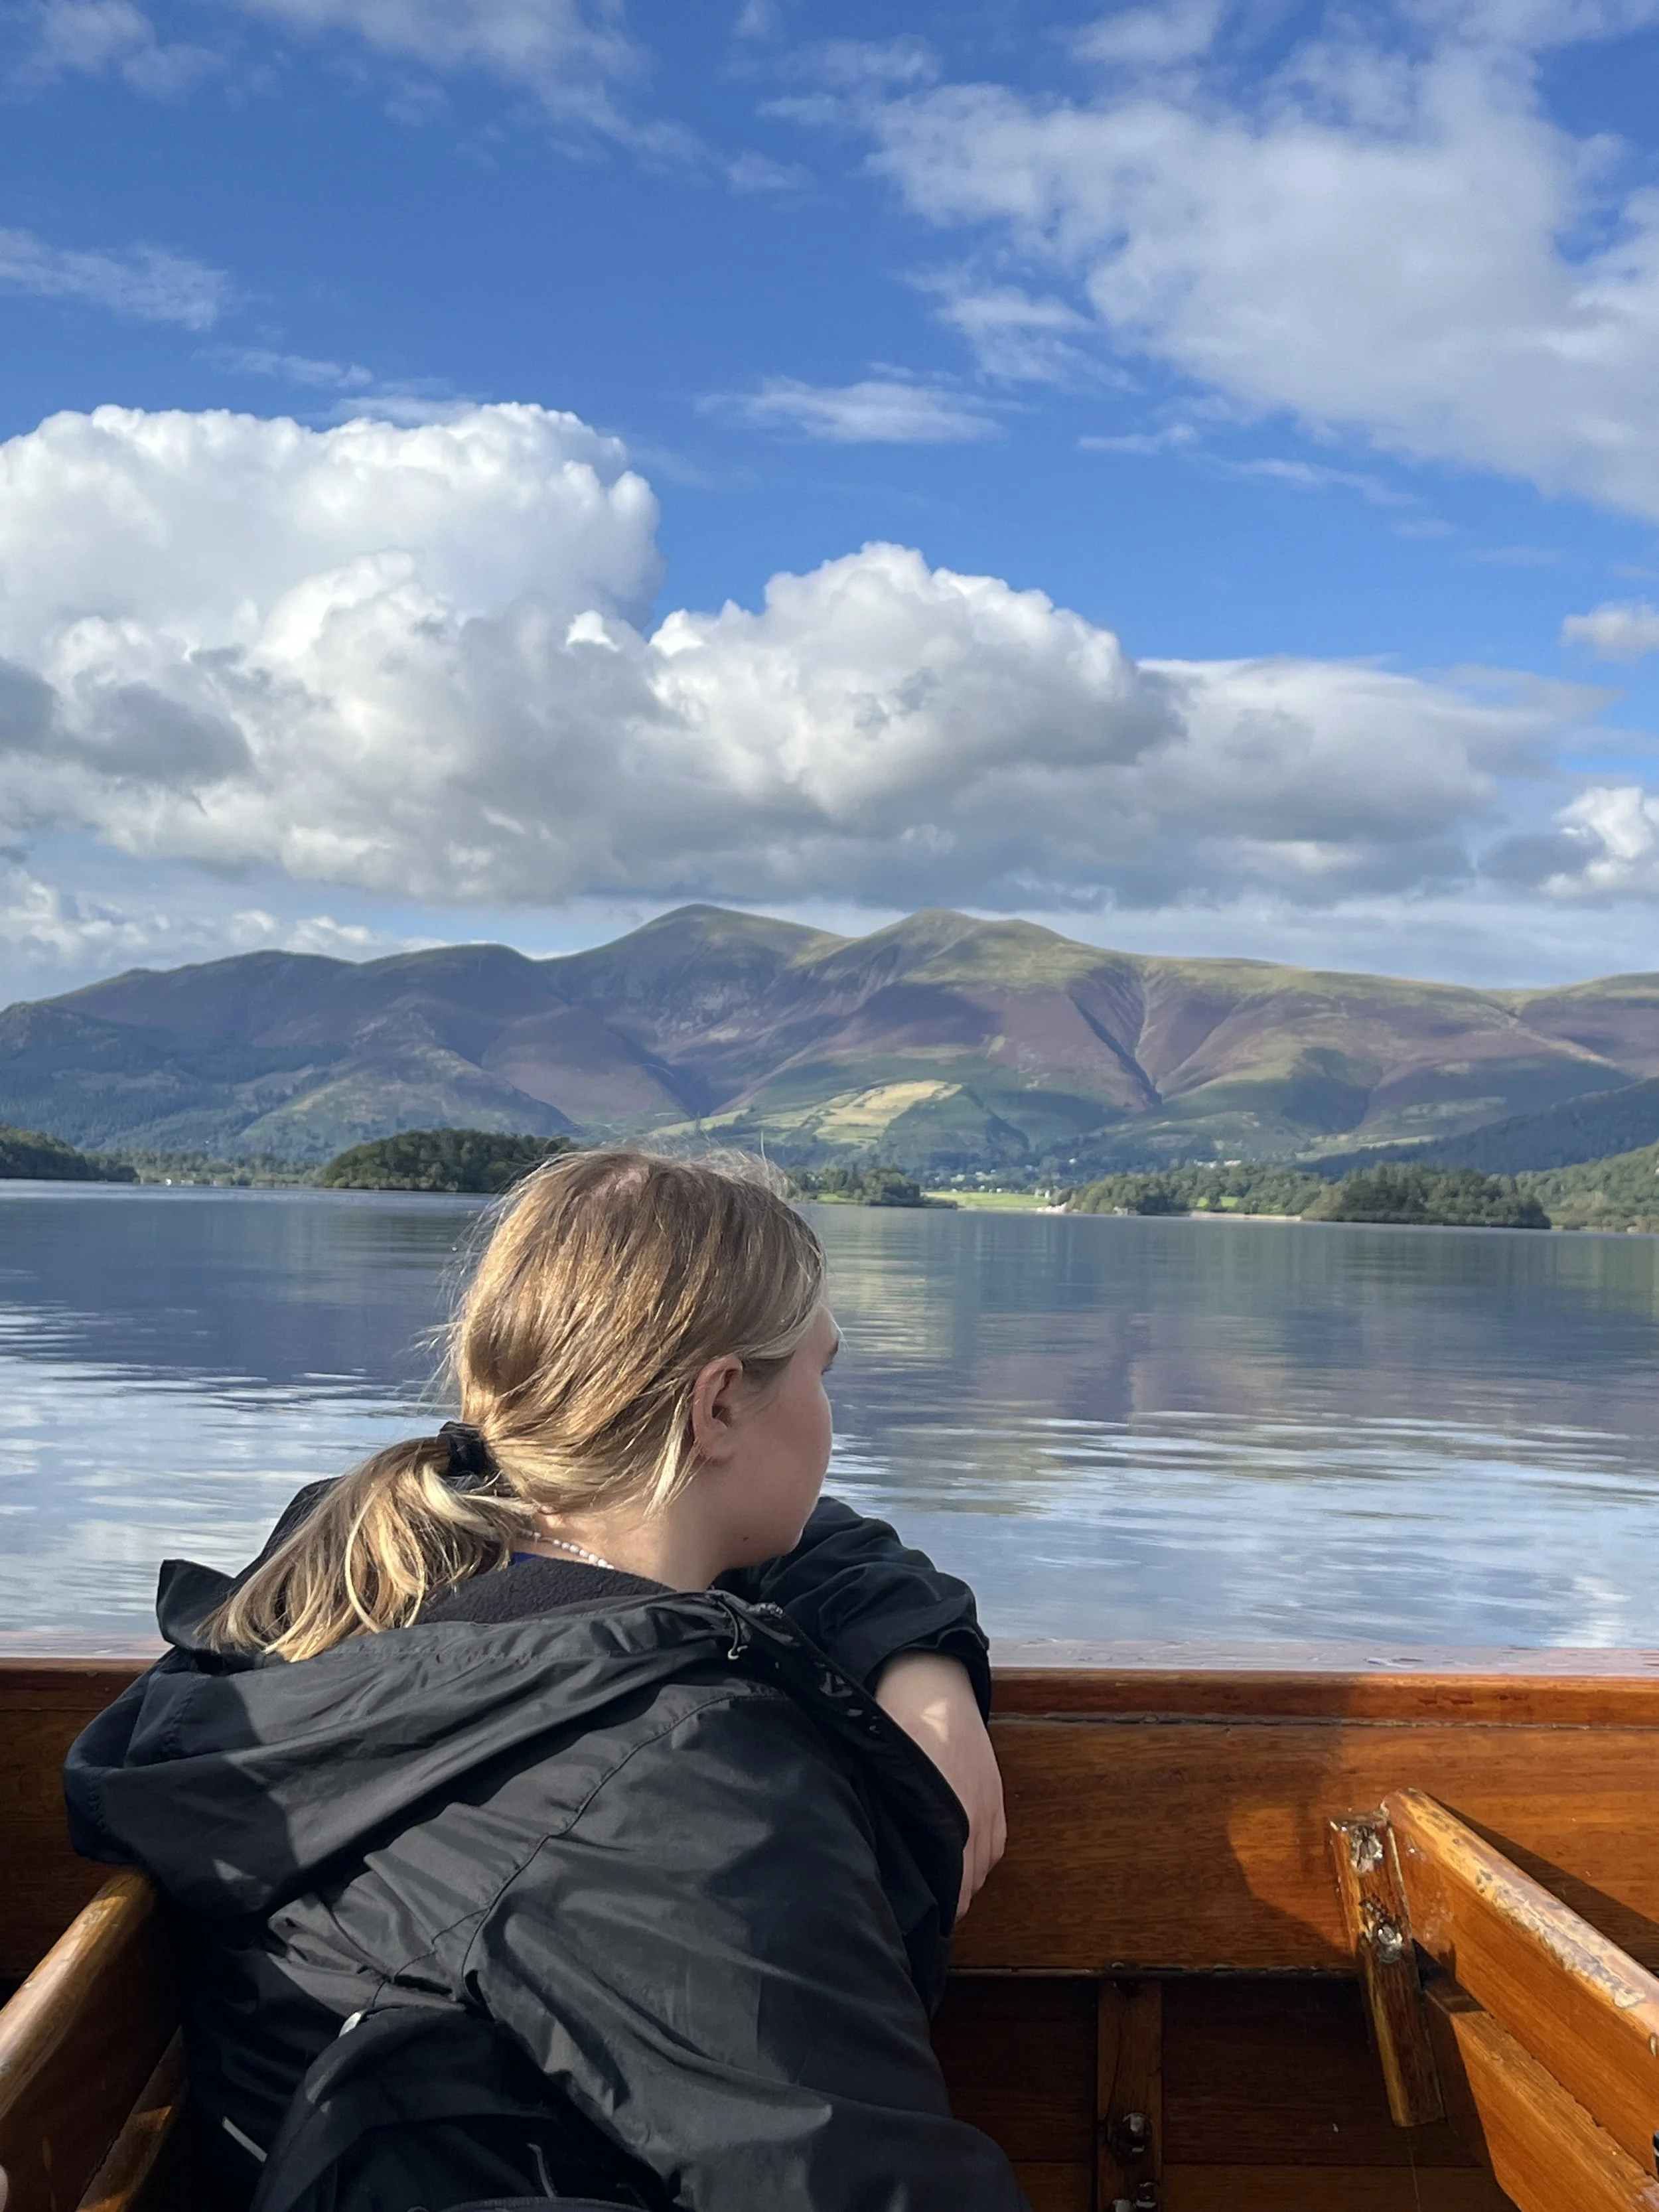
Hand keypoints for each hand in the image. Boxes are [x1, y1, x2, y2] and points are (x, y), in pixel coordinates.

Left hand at [874, 1650, 1006, 1921]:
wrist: (927, 1680)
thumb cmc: (894, 1726)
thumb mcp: (880, 1775)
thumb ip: (884, 1823)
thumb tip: (867, 1869)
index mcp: (941, 1816)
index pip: (946, 1890)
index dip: (927, 1909)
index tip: (905, 1919)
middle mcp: (971, 1819)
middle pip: (963, 1889)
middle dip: (941, 1902)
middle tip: (914, 1909)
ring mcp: (988, 1808)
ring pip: (980, 1873)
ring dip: (960, 1883)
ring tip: (933, 1887)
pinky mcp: (996, 1797)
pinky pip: (994, 1850)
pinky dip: (978, 1862)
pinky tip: (957, 1861)